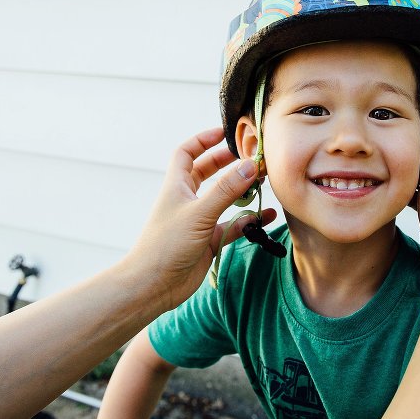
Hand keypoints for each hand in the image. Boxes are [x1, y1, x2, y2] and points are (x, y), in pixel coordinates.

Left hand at [126, 128, 275, 309]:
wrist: (153, 285)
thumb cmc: (166, 245)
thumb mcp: (199, 212)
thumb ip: (226, 190)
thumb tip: (251, 165)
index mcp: (177, 186)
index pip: (186, 152)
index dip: (203, 140)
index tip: (225, 132)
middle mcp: (188, 200)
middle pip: (208, 172)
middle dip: (228, 162)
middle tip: (251, 157)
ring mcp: (199, 221)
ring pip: (224, 199)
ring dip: (242, 191)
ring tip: (263, 182)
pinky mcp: (209, 241)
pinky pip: (233, 225)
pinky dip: (249, 220)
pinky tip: (266, 216)